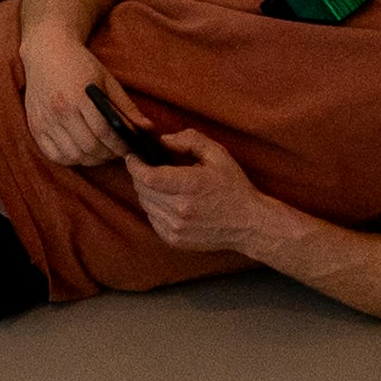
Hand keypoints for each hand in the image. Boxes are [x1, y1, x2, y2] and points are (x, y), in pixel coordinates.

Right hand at [22, 31, 130, 166]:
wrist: (46, 52)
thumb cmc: (79, 64)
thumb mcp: (107, 80)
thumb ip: (127, 107)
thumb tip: (148, 129)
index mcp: (79, 96)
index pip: (104, 131)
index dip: (120, 145)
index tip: (130, 149)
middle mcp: (59, 110)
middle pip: (88, 146)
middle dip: (108, 155)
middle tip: (118, 152)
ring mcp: (44, 120)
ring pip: (72, 155)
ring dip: (91, 159)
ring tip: (101, 152)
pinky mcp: (35, 127)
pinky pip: (54, 155)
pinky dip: (71, 159)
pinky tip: (81, 151)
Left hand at [119, 129, 280, 258]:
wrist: (248, 224)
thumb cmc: (233, 187)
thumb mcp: (217, 154)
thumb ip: (189, 140)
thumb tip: (163, 141)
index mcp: (190, 186)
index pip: (147, 176)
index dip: (135, 165)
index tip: (132, 157)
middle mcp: (180, 209)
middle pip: (142, 190)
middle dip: (140, 176)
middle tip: (148, 167)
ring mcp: (176, 227)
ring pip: (145, 205)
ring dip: (147, 192)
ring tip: (161, 184)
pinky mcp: (175, 239)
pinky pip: (152, 219)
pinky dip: (155, 208)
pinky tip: (169, 201)